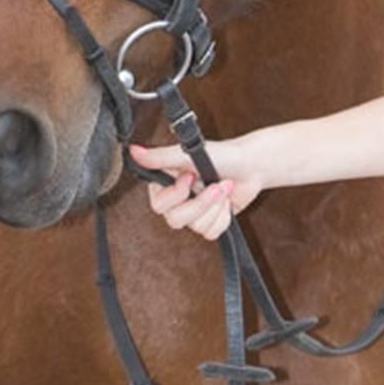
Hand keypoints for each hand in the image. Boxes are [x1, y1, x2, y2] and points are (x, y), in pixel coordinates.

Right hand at [129, 139, 263, 240]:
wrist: (251, 166)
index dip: (177, 195)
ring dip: (215, 207)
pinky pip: (210, 233)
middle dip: (201, 203)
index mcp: (168, 182)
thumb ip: (158, 156)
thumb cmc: (221, 155)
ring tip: (223, 188)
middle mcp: (178, 199)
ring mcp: (194, 212)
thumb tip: (133, 151)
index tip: (190, 177)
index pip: (158, 205)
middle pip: (175, 220)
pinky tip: (226, 202)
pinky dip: (222, 217)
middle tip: (214, 186)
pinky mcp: (209, 222)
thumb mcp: (186, 153)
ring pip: (195, 227)